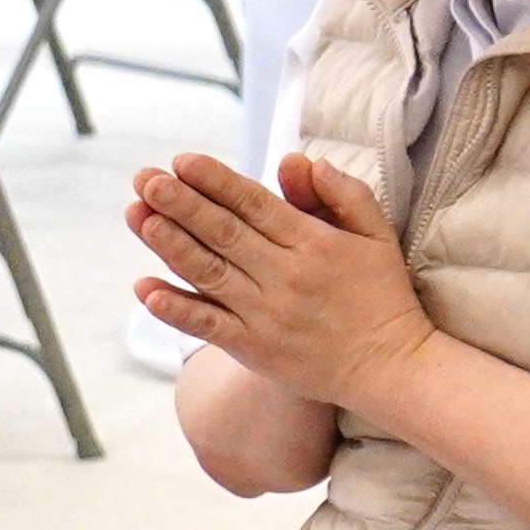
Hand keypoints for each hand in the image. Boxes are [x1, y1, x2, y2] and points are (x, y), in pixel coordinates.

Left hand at [130, 150, 435, 413]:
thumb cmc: (383, 296)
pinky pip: (207, 325)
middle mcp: (286, 276)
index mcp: (316, 243)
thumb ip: (343, 194)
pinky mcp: (254, 348)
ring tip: (137, 214)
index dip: (216, 181)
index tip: (182, 161)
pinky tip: (144, 288)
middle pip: (223, 232)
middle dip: (180, 203)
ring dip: (168, 242)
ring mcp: (266, 314)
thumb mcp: (377, 236)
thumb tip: (300, 161)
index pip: (255, 204)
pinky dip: (175, 308)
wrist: (392, 368)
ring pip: (208, 272)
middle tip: (145, 178)